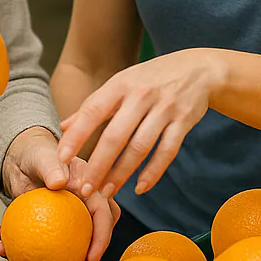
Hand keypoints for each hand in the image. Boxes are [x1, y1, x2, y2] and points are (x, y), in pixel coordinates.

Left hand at [0, 126, 120, 260]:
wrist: (20, 157)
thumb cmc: (38, 153)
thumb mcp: (45, 157)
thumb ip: (52, 167)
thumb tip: (58, 183)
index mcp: (90, 189)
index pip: (105, 215)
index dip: (102, 239)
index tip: (90, 258)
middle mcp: (83, 207)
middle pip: (93, 236)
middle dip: (88, 259)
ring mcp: (66, 219)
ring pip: (63, 245)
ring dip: (45, 259)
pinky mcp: (46, 226)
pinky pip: (37, 242)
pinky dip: (18, 248)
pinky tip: (0, 246)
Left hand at [56, 50, 222, 197]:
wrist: (198, 69)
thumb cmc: (151, 78)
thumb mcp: (121, 83)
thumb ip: (94, 106)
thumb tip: (63, 126)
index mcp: (121, 84)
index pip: (93, 110)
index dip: (77, 135)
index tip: (62, 157)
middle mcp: (141, 95)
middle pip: (116, 135)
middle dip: (98, 165)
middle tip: (85, 189)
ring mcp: (164, 108)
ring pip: (140, 147)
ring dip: (122, 173)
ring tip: (107, 191)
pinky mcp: (184, 121)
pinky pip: (167, 151)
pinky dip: (153, 172)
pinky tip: (140, 188)